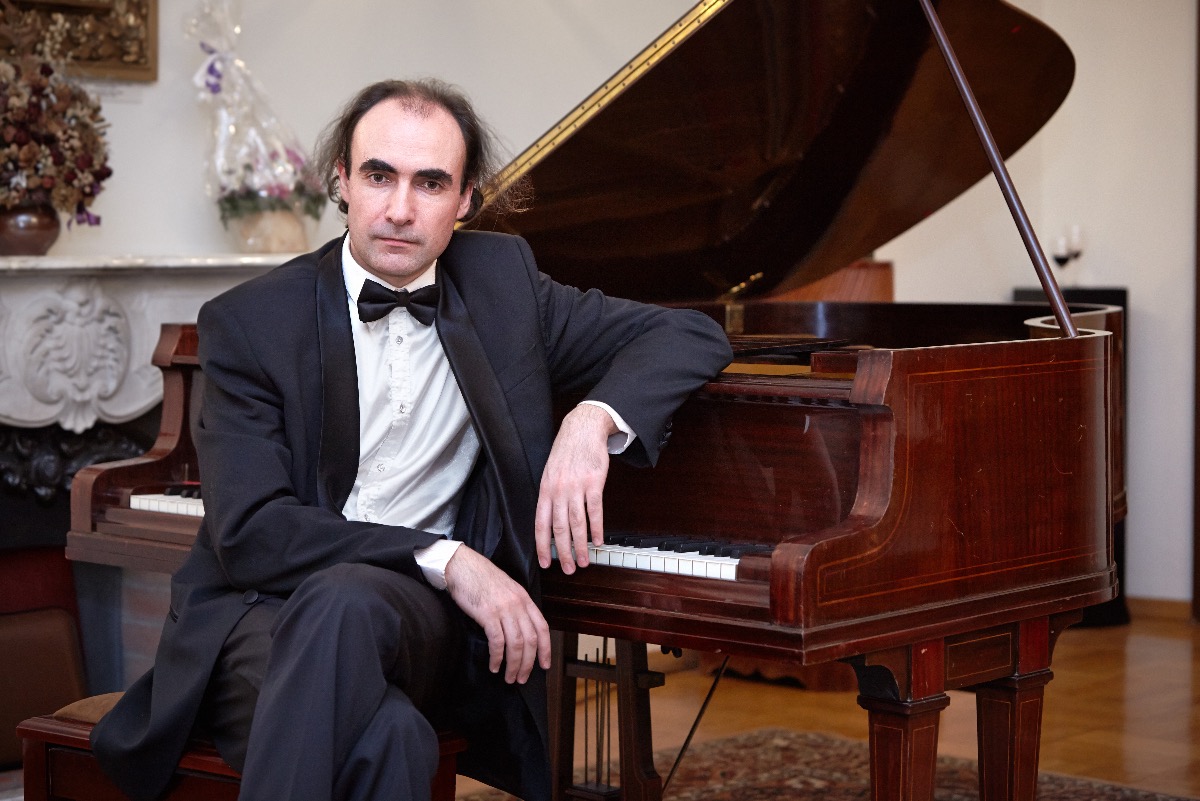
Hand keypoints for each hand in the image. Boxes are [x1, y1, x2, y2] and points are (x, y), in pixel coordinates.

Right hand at [444, 545, 550, 682]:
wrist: (461, 565)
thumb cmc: (480, 578)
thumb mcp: (506, 589)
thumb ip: (515, 607)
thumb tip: (518, 631)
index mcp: (524, 598)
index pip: (542, 627)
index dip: (546, 649)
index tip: (544, 665)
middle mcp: (518, 604)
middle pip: (531, 640)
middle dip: (528, 663)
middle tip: (522, 678)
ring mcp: (504, 609)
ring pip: (516, 644)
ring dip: (514, 665)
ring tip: (508, 677)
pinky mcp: (488, 614)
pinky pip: (497, 642)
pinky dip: (497, 657)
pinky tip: (494, 666)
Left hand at [535, 403, 616, 573]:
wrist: (582, 429)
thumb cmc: (566, 452)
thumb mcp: (550, 473)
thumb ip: (550, 496)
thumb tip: (550, 522)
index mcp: (545, 490)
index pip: (541, 524)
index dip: (542, 546)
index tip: (546, 563)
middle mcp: (558, 491)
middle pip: (560, 528)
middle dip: (564, 552)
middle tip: (569, 569)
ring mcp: (576, 487)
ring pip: (577, 523)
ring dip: (581, 545)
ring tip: (584, 561)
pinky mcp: (593, 483)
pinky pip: (595, 511)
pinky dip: (597, 528)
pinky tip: (598, 541)